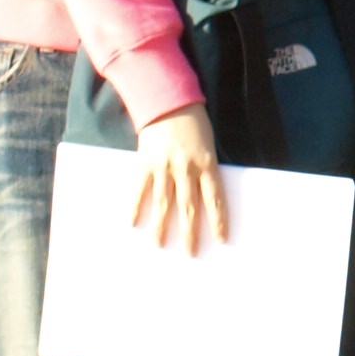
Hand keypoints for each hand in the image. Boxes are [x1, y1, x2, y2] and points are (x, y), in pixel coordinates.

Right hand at [132, 101, 224, 257]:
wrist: (168, 101)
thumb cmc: (194, 123)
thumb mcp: (208, 145)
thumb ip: (205, 170)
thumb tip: (204, 197)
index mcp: (207, 163)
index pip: (215, 199)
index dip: (218, 220)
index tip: (221, 240)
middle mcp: (186, 168)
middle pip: (189, 207)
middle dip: (190, 232)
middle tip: (189, 254)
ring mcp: (164, 167)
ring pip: (164, 203)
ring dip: (162, 226)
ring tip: (159, 245)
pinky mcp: (145, 163)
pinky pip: (140, 190)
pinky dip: (136, 207)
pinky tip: (133, 223)